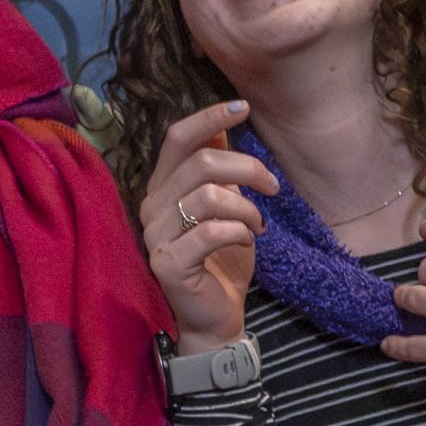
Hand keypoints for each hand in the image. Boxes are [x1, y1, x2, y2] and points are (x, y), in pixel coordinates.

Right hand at [141, 98, 276, 350]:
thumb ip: (217, 170)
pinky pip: (211, 232)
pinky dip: (239, 231)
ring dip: (247, 207)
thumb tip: (223, 129)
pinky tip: (247, 240)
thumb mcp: (225, 206)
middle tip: (273, 187)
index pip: (178, 138)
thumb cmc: (221, 259)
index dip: (210, 118)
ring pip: (209, 196)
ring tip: (258, 225)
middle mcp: (152, 206)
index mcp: (163, 186)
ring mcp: (157, 235)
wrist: (214, 317)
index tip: (244, 108)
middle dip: (248, 168)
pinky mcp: (168, 263)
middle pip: (202, 163)